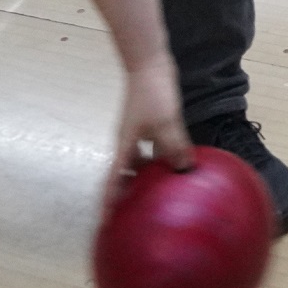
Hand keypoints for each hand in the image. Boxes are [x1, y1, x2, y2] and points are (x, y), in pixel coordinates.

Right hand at [106, 60, 194, 209]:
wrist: (149, 64)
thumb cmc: (153, 93)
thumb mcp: (166, 122)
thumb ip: (174, 146)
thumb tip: (183, 171)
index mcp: (124, 146)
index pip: (112, 180)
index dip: (107, 202)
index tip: (104, 223)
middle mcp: (127, 144)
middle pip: (122, 176)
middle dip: (124, 196)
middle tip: (132, 217)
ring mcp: (137, 134)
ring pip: (139, 164)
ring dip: (145, 179)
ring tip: (158, 197)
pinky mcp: (148, 126)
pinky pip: (153, 151)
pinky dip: (161, 161)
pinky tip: (177, 167)